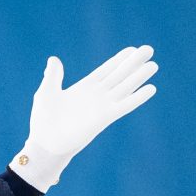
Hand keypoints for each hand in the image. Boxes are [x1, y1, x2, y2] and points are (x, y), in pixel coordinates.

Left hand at [10, 45, 157, 191]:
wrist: (45, 145)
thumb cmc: (42, 122)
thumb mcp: (46, 94)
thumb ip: (53, 76)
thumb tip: (53, 60)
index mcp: (84, 88)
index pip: (106, 70)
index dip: (119, 60)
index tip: (132, 49)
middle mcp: (96, 96)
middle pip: (119, 75)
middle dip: (134, 63)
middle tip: (149, 49)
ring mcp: (102, 106)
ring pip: (125, 87)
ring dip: (139, 76)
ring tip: (153, 65)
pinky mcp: (105, 118)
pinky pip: (125, 105)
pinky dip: (137, 97)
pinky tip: (151, 88)